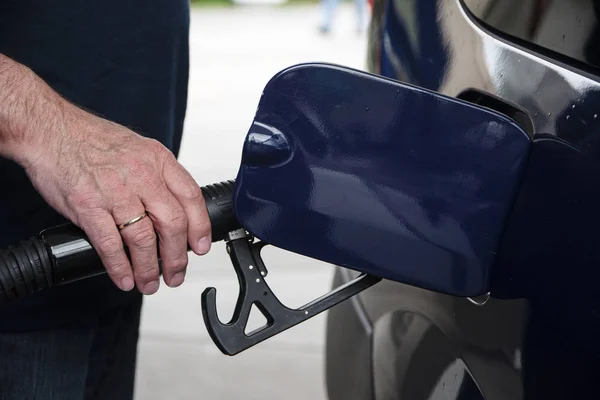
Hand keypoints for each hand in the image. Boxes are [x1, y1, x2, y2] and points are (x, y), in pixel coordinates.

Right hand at [23, 103, 210, 294]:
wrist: (49, 130)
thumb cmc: (90, 140)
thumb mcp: (138, 148)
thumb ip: (158, 175)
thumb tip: (174, 206)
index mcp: (157, 159)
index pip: (191, 197)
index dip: (200, 227)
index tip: (200, 247)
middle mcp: (141, 174)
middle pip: (172, 223)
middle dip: (177, 257)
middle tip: (176, 274)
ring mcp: (114, 191)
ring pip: (143, 239)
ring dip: (149, 268)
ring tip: (150, 283)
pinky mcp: (88, 205)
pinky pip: (110, 244)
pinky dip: (119, 267)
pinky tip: (125, 278)